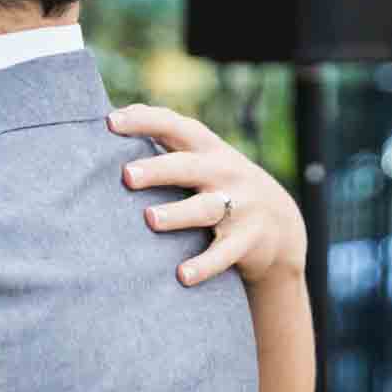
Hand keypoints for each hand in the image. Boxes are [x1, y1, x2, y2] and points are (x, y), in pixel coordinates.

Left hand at [108, 104, 306, 288]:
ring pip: (205, 209)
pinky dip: (204, 265)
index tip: (109, 122)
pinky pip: (224, 254)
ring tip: (150, 219)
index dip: (144, 121)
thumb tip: (113, 116)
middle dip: (158, 170)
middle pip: (188, 167)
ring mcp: (239, 206)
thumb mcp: (203, 157)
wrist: (282, 225)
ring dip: (178, 214)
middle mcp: (224, 173)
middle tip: (127, 175)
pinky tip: (182, 275)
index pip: (175, 127)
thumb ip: (165, 138)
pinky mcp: (247, 241)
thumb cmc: (221, 184)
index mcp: (207, 149)